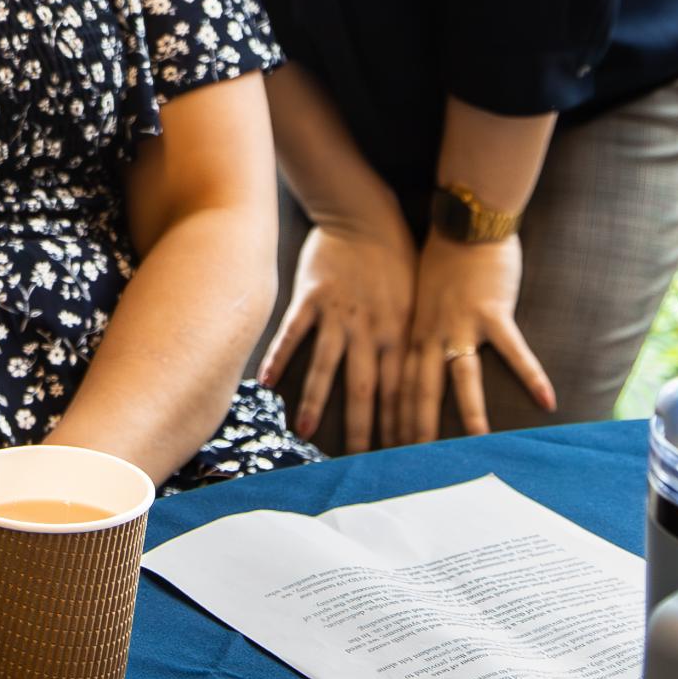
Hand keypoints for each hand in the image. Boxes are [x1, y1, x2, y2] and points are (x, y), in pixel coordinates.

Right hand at [255, 209, 416, 452]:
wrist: (366, 215)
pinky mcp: (312, 296)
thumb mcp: (412, 304)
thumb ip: (405, 343)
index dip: (399, 427)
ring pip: (326, 365)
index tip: (398, 460)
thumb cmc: (395, 261)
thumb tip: (411, 386)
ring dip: (315, 399)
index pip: (400, 392)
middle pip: (365, 389)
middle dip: (360, 429)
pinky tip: (265, 381)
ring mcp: (338, 314)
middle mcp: (370, 329)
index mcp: (398, 334)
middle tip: (355, 463)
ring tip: (304, 430)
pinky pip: (293, 332)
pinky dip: (279, 357)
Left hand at [396, 235, 555, 442]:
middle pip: (421, 390)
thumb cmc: (441, 259)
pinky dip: (531, 374)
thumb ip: (417, 333)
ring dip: (470, 413)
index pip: (398, 386)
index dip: (393, 421)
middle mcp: (431, 332)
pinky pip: (514, 349)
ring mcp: (462, 323)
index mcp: (412, 333)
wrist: (463, 220)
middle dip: (416, 429)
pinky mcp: (493, 311)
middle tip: (417, 465)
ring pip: (463, 377)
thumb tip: (416, 365)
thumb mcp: (416, 300)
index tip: (389, 452)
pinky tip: (547, 400)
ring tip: (478, 446)